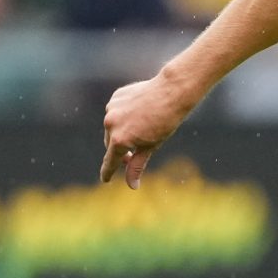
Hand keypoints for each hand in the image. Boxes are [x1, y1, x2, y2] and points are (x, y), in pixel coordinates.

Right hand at [99, 71, 197, 186]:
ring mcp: (111, 109)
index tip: (105, 179)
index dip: (108, 172)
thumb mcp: (151, 147)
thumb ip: (137, 165)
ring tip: (142, 127)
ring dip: (121, 132)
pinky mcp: (115, 97)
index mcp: (119, 140)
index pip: (110, 162)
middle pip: (111, 144)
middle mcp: (111, 124)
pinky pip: (116, 111)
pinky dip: (123, 116)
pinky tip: (139, 113)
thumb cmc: (165, 122)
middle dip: (120, 151)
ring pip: (112, 127)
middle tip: (132, 155)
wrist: (172, 92)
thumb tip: (132, 185)